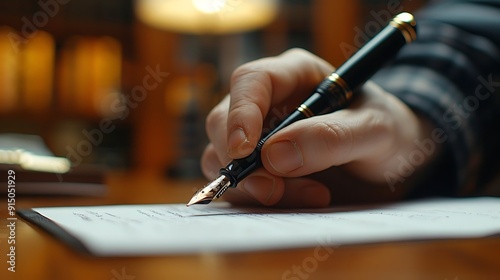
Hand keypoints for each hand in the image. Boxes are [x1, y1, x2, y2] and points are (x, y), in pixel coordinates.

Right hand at [201, 48, 436, 207]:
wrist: (392, 161)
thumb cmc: (388, 131)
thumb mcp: (376, 130)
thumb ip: (331, 137)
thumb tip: (273, 156)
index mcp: (294, 75)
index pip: (250, 81)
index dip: (240, 113)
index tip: (245, 150)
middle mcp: (269, 103)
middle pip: (223, 122)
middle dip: (243, 161)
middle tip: (275, 190)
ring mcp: (259, 137)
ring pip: (224, 158)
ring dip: (256, 186)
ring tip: (314, 195)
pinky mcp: (260, 167)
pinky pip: (239, 184)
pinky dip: (260, 199)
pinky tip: (303, 199)